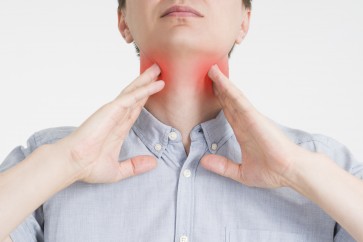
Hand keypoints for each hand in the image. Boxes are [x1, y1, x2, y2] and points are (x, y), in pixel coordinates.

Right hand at [56, 64, 164, 182]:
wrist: (73, 164)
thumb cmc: (88, 167)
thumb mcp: (118, 170)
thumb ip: (135, 166)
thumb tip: (154, 163)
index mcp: (118, 128)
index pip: (135, 109)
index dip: (145, 98)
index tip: (154, 89)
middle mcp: (117, 116)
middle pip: (136, 95)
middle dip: (146, 83)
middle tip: (158, 71)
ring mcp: (114, 111)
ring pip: (134, 92)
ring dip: (147, 80)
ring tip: (158, 69)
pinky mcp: (112, 110)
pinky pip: (132, 97)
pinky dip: (145, 90)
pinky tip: (157, 84)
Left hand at [200, 65, 309, 187]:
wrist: (290, 172)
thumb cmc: (273, 172)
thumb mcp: (240, 172)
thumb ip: (222, 166)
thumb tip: (203, 161)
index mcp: (243, 133)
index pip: (228, 113)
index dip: (219, 101)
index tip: (210, 91)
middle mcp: (246, 123)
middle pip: (229, 101)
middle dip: (219, 89)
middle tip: (208, 74)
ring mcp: (250, 118)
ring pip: (233, 97)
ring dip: (222, 83)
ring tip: (211, 70)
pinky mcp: (254, 117)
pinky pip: (239, 101)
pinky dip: (229, 89)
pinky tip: (220, 80)